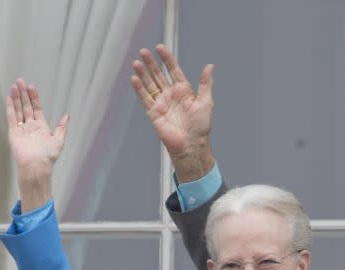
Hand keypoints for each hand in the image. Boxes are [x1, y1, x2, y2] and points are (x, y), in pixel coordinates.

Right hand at [5, 78, 68, 210]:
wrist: (37, 167)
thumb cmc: (48, 156)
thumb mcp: (59, 140)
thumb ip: (62, 127)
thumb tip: (67, 115)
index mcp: (41, 127)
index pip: (36, 108)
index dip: (34, 98)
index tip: (31, 86)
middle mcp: (30, 126)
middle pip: (26, 106)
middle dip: (23, 94)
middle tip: (20, 81)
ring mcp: (21, 129)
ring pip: (18, 110)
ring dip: (16, 98)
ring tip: (14, 86)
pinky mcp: (13, 133)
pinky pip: (11, 118)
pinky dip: (10, 107)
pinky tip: (9, 98)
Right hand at [130, 44, 214, 182]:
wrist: (191, 145)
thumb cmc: (200, 127)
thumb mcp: (206, 102)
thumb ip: (205, 83)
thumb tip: (209, 66)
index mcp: (183, 90)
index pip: (173, 70)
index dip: (167, 59)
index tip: (160, 48)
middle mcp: (171, 95)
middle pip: (158, 75)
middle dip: (151, 63)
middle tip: (144, 51)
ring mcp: (161, 103)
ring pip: (149, 84)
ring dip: (143, 73)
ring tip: (136, 63)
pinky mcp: (154, 113)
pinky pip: (145, 98)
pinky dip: (139, 89)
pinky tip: (134, 78)